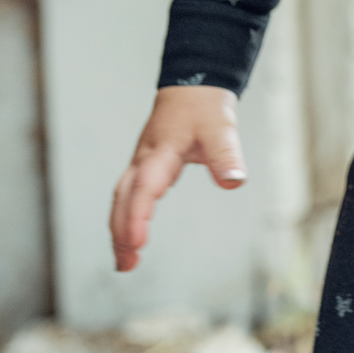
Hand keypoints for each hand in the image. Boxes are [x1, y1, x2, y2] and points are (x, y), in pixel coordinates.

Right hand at [109, 86, 246, 271]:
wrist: (193, 87)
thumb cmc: (204, 108)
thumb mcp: (221, 128)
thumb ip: (227, 155)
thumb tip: (234, 182)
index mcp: (160, 152)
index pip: (144, 189)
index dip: (137, 216)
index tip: (137, 242)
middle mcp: (144, 160)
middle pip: (122, 200)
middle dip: (120, 233)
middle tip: (126, 265)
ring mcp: (141, 164)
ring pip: (120, 200)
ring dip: (118, 230)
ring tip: (125, 263)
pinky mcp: (145, 168)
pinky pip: (127, 197)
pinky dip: (124, 218)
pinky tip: (130, 239)